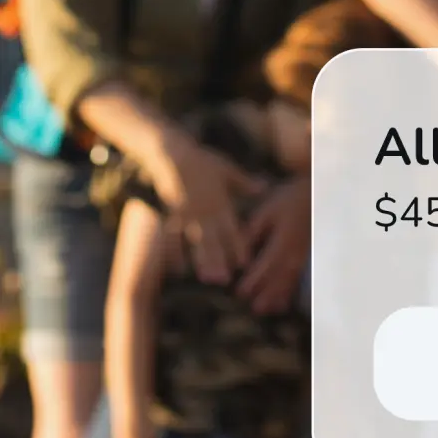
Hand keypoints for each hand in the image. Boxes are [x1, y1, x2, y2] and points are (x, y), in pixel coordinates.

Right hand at [144, 126, 264, 285]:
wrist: (174, 156)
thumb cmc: (203, 162)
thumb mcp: (229, 170)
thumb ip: (245, 183)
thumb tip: (265, 188)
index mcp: (221, 203)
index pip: (232, 229)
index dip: (238, 246)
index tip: (245, 263)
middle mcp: (205, 212)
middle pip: (215, 241)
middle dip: (220, 261)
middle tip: (225, 281)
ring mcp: (187, 216)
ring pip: (196, 243)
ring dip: (201, 261)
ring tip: (206, 279)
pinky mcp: (172, 216)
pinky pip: (173, 238)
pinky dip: (175, 254)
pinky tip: (178, 270)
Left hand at [237, 175, 310, 313]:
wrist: (318, 193)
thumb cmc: (289, 200)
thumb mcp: (268, 210)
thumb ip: (252, 232)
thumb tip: (237, 251)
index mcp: (284, 238)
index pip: (268, 263)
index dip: (254, 279)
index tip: (240, 292)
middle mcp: (296, 249)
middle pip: (281, 275)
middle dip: (268, 292)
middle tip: (255, 309)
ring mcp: (304, 253)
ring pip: (291, 278)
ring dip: (279, 295)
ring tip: (266, 310)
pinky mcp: (308, 255)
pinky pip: (299, 276)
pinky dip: (290, 290)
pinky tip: (282, 302)